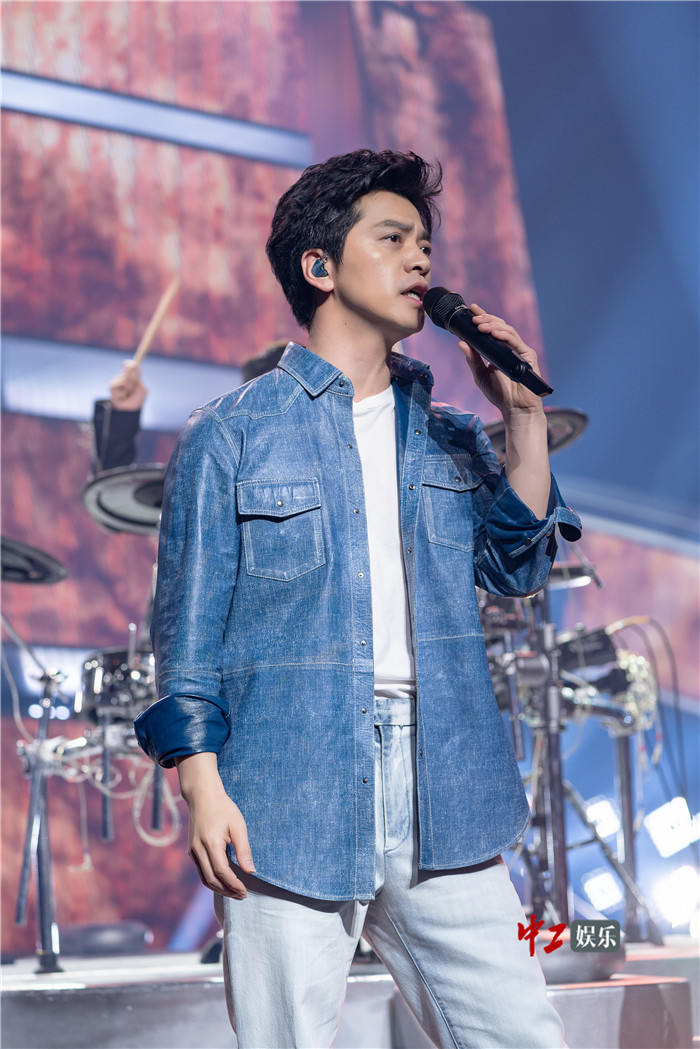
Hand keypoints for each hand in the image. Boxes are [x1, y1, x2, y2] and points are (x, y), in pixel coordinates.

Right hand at [109, 360, 146, 410]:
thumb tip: (133, 364)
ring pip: (126, 377)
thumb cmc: (136, 400)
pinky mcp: (112, 385)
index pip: (132, 365)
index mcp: (131, 376)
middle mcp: (123, 376)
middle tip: (136, 386)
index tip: (136, 364)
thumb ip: (138, 377)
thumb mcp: (141, 388)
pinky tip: (123, 395)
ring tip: (129, 393)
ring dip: (131, 386)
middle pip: (129, 367)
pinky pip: (121, 382)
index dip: (134, 364)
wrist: (129, 411)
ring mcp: (117, 380)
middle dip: (135, 377)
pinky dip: (125, 389)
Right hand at [177, 753, 255, 899]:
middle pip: (211, 880)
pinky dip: (212, 880)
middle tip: (242, 896)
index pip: (222, 872)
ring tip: (234, 893)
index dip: (233, 884)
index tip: (245, 891)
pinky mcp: (192, 850)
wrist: (202, 796)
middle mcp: (198, 849)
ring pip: (204, 878)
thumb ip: (244, 849)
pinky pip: (201, 871)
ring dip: (219, 889)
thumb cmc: (223, 808)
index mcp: (211, 842)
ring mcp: (193, 851)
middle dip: (227, 891)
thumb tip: (250, 871)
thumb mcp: (238, 825)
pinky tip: (224, 882)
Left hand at [458, 305, 544, 416]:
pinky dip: (505, 335)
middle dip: (486, 318)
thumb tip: (461, 342)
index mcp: (499, 350)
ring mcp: (520, 350)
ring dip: (493, 325)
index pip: (491, 329)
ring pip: (508, 330)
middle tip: (473, 317)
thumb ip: (472, 359)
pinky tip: (494, 333)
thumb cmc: (500, 394)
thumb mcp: (480, 375)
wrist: (515, 409)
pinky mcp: (528, 356)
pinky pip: (516, 341)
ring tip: (480, 325)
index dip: (483, 317)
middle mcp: (510, 347)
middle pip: (500, 325)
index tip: (471, 309)